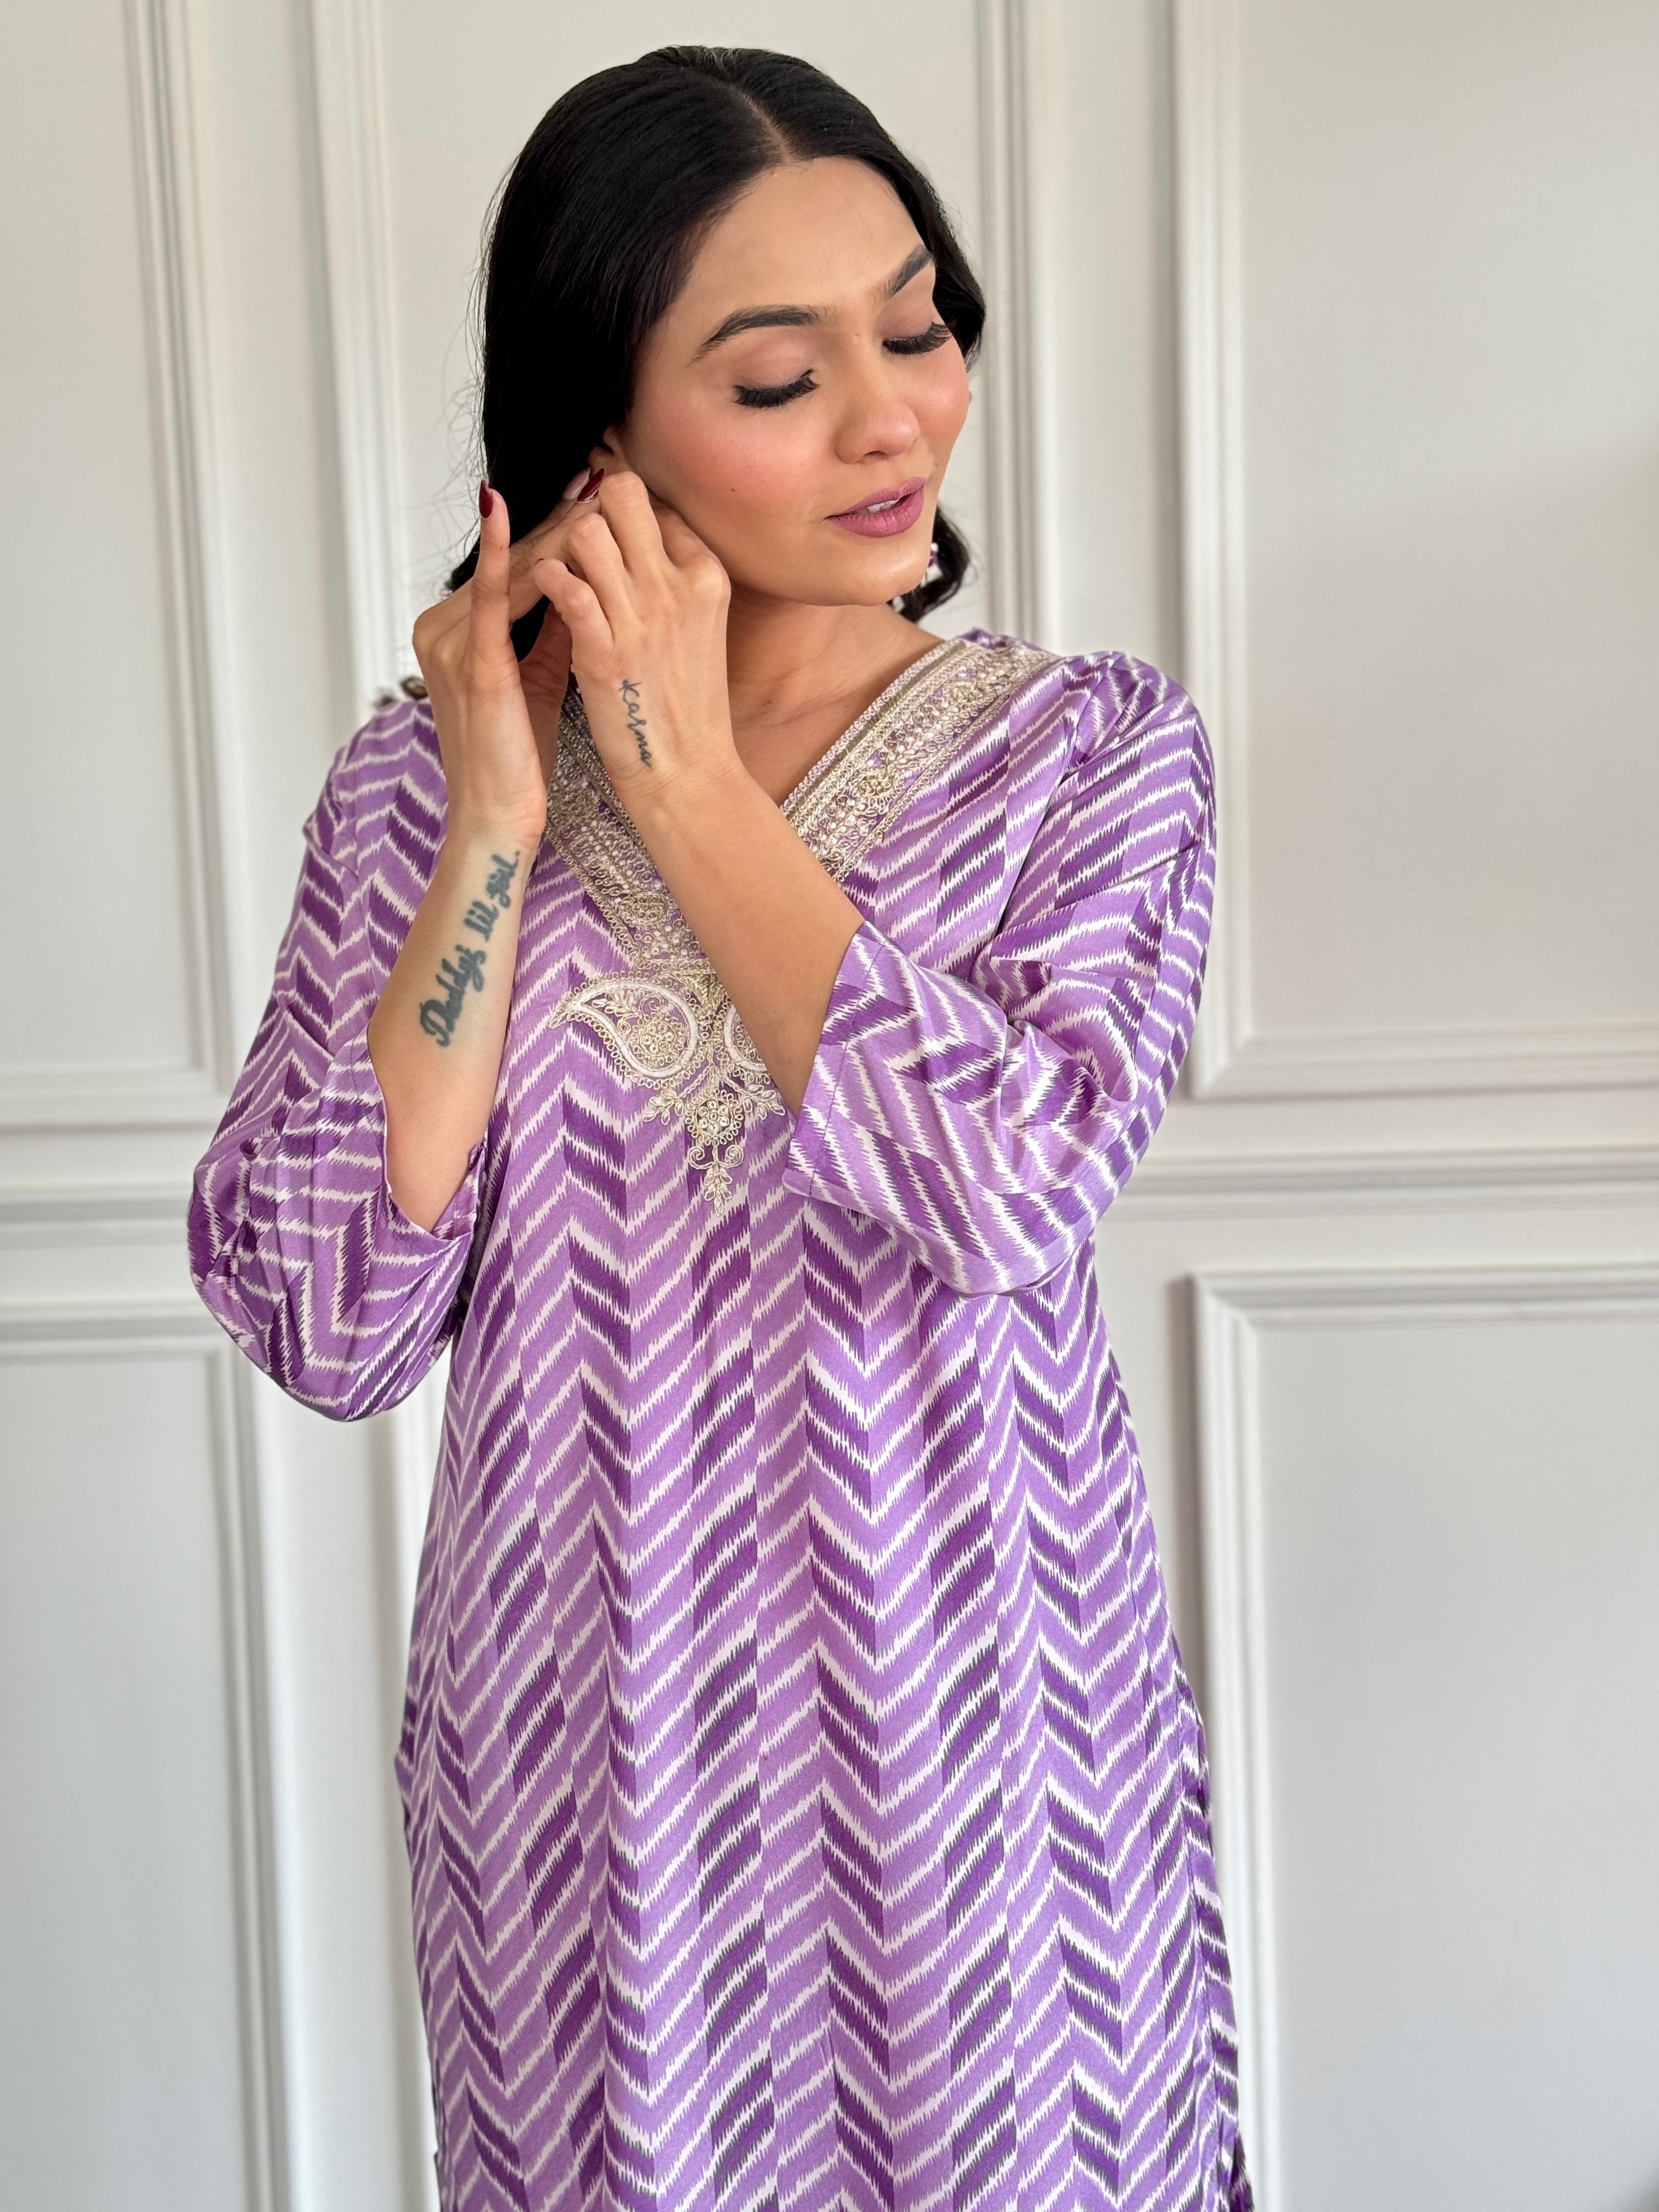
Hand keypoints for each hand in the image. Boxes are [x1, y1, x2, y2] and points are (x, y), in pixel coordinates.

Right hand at [410, 472, 601, 847]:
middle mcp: (439, 629)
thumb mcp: (538, 678)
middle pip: (510, 563)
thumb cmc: (519, 757)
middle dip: (558, 523)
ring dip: (555, 535)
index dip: (552, 532)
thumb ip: (553, 630)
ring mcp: (449, 644)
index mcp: (453, 631)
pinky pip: (489, 599)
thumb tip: (584, 583)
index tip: (592, 494)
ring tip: (593, 495)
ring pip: (510, 573)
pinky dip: (502, 556)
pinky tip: (506, 510)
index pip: (510, 568)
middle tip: (600, 477)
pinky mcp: (470, 664)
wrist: (500, 818)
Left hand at [529, 471, 738, 820]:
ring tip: (559, 572)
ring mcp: (643, 617)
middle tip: (575, 544)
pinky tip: (546, 594)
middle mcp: (680, 586)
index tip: (605, 532)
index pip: (655, 503)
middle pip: (623, 496)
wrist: (687, 776)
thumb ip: (672, 581)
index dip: (621, 512)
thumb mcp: (697, 629)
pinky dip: (546, 580)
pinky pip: (566, 586)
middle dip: (590, 510)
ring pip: (587, 532)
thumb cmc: (686, 709)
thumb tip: (637, 539)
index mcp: (707, 576)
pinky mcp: (606, 652)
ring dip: (562, 545)